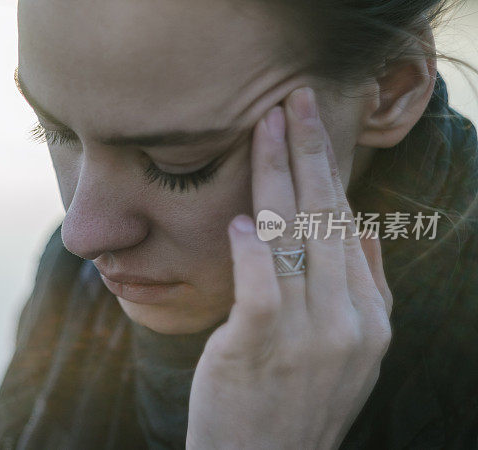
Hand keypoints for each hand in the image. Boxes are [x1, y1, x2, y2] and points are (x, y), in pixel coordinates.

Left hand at [186, 87, 392, 448]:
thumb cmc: (291, 403)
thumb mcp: (348, 354)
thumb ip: (360, 291)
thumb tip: (357, 227)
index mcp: (371, 318)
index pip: (347, 226)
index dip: (328, 171)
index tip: (309, 128)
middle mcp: (348, 323)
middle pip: (326, 219)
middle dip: (308, 152)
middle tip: (292, 101)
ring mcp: (308, 337)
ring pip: (295, 238)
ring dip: (277, 176)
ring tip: (264, 128)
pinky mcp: (260, 349)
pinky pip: (262, 286)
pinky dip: (254, 249)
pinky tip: (241, 219)